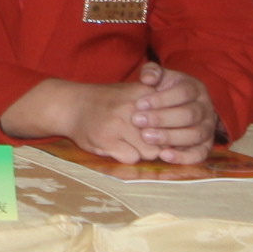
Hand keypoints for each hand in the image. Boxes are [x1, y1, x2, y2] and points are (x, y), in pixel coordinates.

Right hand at [68, 67, 216, 163]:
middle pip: (164, 138)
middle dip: (158, 143)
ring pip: (150, 151)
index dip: (172, 130)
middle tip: (145, 139)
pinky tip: (117, 146)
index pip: (174, 119)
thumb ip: (156, 104)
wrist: (70, 105)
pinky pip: (131, 158)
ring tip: (130, 142)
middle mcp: (133, 107)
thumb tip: (182, 131)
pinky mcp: (106, 139)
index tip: (166, 132)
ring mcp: (119, 123)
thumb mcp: (133, 92)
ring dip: (144, 151)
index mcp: (143, 93)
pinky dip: (127, 156)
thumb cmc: (107, 102)